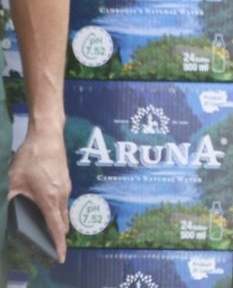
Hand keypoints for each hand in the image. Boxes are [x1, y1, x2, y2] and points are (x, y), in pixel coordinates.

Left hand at [7, 127, 70, 262]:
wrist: (48, 135)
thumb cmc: (32, 157)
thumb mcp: (13, 180)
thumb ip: (8, 197)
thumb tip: (1, 210)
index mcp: (50, 198)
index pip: (56, 228)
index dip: (58, 244)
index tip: (61, 257)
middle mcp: (62, 195)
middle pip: (62, 222)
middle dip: (57, 236)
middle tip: (50, 246)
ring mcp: (66, 186)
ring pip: (64, 211)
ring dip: (57, 221)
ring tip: (47, 228)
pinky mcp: (65, 180)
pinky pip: (64, 201)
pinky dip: (57, 209)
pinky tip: (47, 206)